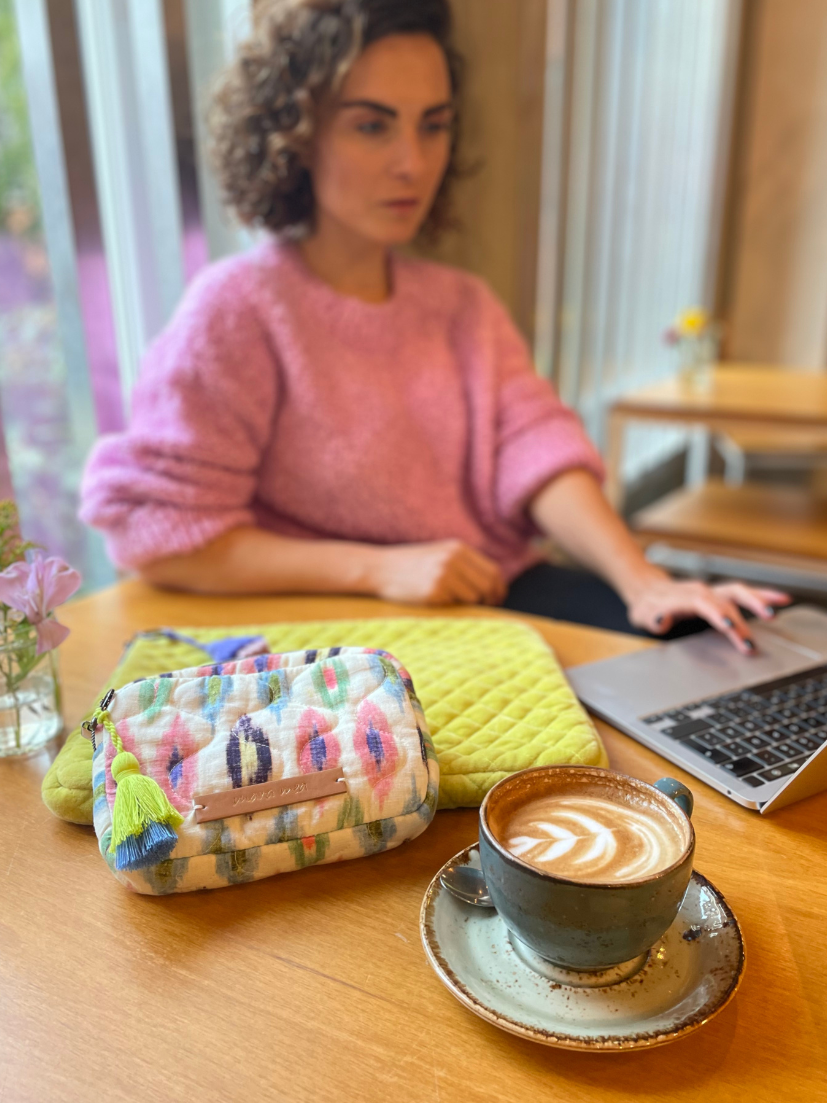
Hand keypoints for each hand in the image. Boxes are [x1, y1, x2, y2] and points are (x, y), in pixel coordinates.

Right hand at [367, 539, 506, 605]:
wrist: (379, 568)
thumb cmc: (411, 565)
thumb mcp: (440, 554)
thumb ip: (464, 563)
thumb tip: (492, 585)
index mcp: (458, 548)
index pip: (492, 571)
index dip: (498, 588)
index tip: (496, 599)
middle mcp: (453, 559)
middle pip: (488, 585)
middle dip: (489, 599)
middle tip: (484, 608)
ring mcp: (444, 575)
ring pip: (474, 597)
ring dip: (467, 603)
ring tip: (450, 599)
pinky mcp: (434, 591)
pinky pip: (454, 605)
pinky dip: (450, 606)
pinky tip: (434, 599)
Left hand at [625, 573, 790, 654]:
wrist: (647, 590)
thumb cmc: (647, 606)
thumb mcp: (642, 615)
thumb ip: (653, 619)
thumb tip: (660, 620)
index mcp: (683, 597)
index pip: (703, 604)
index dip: (717, 614)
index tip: (730, 627)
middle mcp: (701, 591)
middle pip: (725, 599)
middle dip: (740, 618)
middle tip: (751, 638)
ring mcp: (711, 591)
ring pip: (738, 591)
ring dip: (758, 600)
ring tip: (777, 610)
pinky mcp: (719, 594)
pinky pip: (742, 592)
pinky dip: (762, 595)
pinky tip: (780, 600)